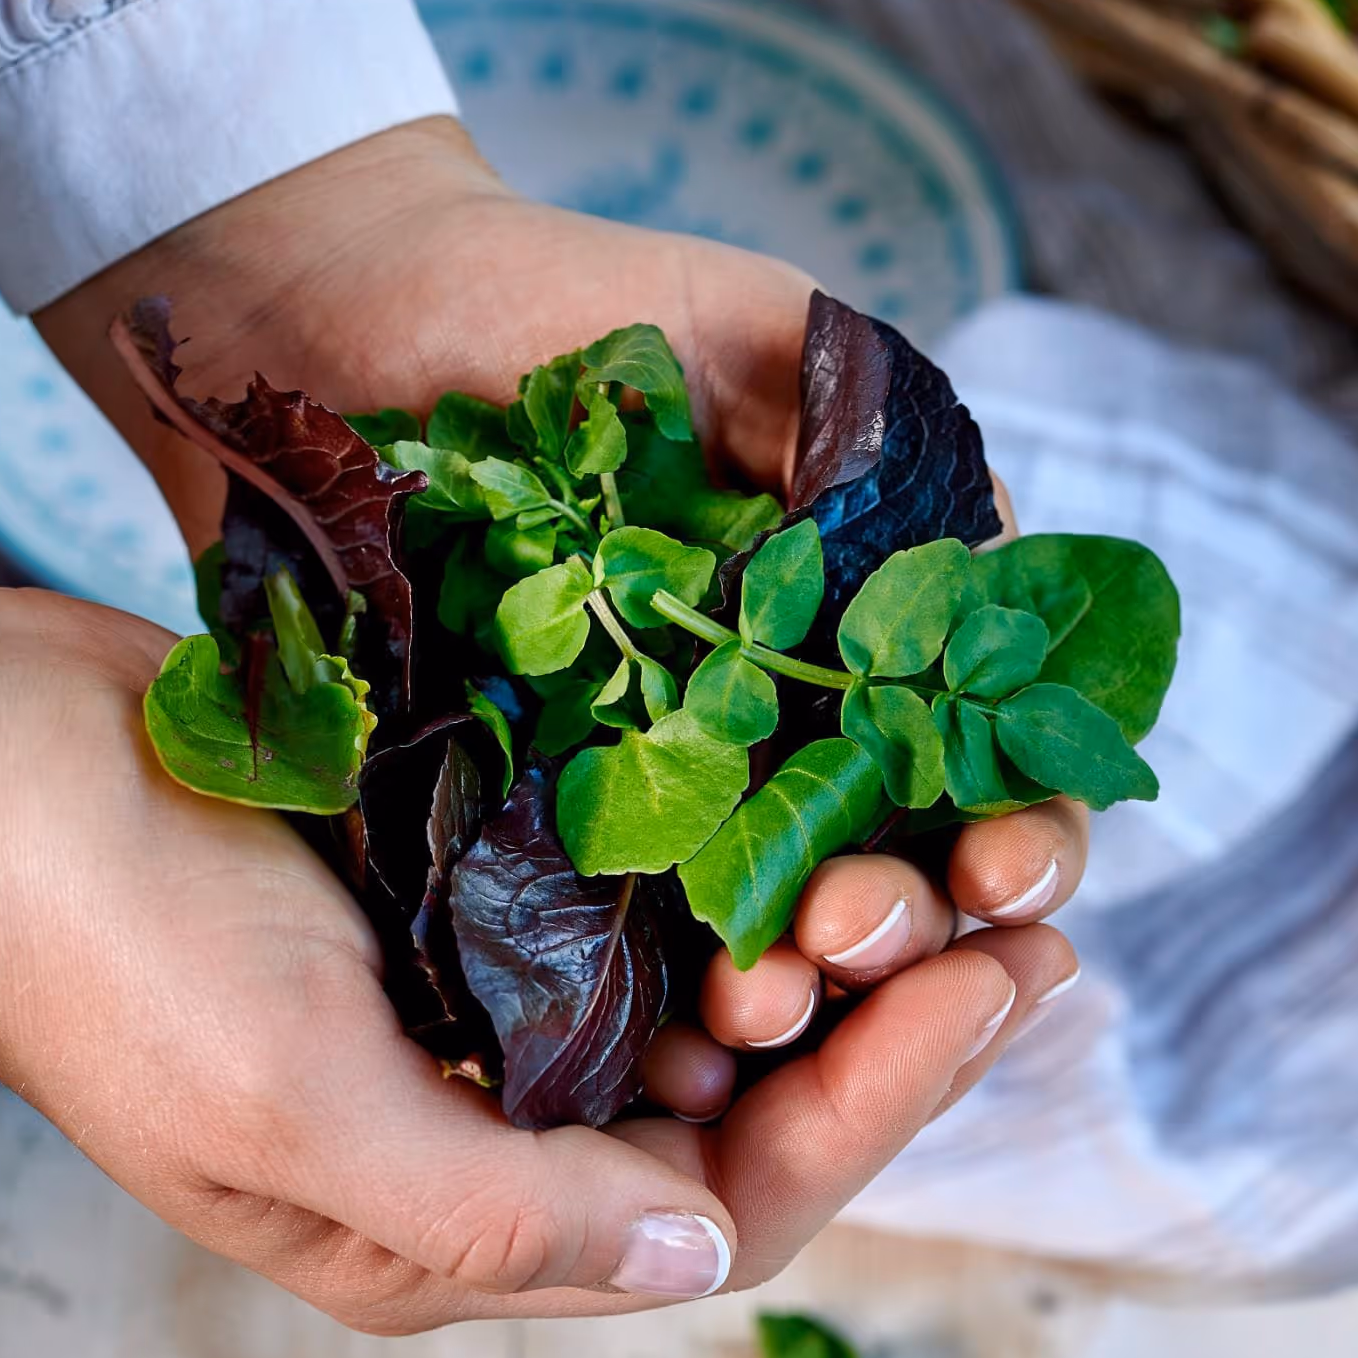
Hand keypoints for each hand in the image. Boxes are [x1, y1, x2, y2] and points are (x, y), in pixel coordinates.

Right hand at [0, 573, 1071, 1331]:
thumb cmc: (101, 952)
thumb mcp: (294, 1108)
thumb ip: (499, 1211)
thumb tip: (703, 1265)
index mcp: (449, 1229)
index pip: (724, 1210)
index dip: (876, 1111)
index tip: (995, 990)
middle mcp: (484, 1139)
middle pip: (746, 1110)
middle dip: (890, 1027)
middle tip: (1029, 917)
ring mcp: (473, 1010)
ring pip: (711, 1003)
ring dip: (829, 935)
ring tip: (958, 849)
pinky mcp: (460, 887)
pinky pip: (646, 896)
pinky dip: (736, 853)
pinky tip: (824, 785)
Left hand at [35, 119, 1085, 1114]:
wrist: (335, 314)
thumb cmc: (555, 306)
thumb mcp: (755, 332)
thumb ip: (884, 439)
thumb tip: (1008, 569)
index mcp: (861, 651)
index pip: (990, 787)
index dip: (1022, 844)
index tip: (1000, 869)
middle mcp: (778, 751)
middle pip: (896, 900)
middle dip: (904, 937)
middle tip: (848, 933)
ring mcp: (655, 810)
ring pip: (763, 952)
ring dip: (786, 1002)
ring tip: (753, 1008)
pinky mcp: (527, 845)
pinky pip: (605, 964)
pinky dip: (647, 1018)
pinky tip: (659, 1051)